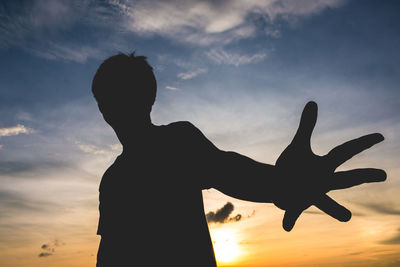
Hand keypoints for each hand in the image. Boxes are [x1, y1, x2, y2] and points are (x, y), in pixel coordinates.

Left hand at [274, 101, 385, 231]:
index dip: (361, 143)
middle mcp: (322, 181)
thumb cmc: (293, 166)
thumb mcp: (298, 144)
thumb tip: (313, 102)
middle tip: (383, 174)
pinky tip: (287, 227)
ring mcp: (310, 194)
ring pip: (324, 202)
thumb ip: (307, 125)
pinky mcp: (295, 203)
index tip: (381, 136)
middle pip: (345, 179)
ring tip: (347, 217)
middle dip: (362, 176)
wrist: (279, 184)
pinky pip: (294, 212)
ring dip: (334, 209)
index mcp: (324, 165)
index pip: (345, 152)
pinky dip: (290, 218)